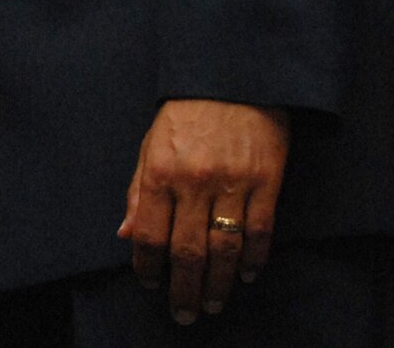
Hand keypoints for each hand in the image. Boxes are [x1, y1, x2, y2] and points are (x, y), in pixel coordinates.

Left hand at [119, 99, 288, 323]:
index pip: (150, 234)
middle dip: (183, 288)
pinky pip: (260, 231)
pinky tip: (248, 275)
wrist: (231, 79)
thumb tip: (126, 234)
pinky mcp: (266, 180)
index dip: (148, 266)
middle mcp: (194, 182)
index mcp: (159, 172)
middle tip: (184, 314)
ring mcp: (233, 183)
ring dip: (219, 283)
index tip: (150, 285)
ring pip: (225, 248)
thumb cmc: (185, 115)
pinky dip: (255, 258)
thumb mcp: (150, 146)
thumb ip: (139, 193)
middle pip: (188, 250)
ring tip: (213, 303)